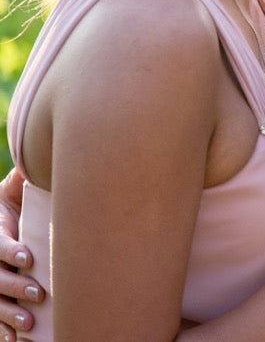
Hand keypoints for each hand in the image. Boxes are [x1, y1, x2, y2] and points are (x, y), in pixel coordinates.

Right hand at [0, 169, 40, 341]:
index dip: (8, 250)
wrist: (3, 217)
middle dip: (13, 287)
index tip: (28, 257)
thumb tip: (35, 163)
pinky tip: (13, 340)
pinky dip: (2, 330)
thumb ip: (23, 180)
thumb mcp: (15, 190)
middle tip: (38, 294)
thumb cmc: (17, 203)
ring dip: (8, 314)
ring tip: (29, 323)